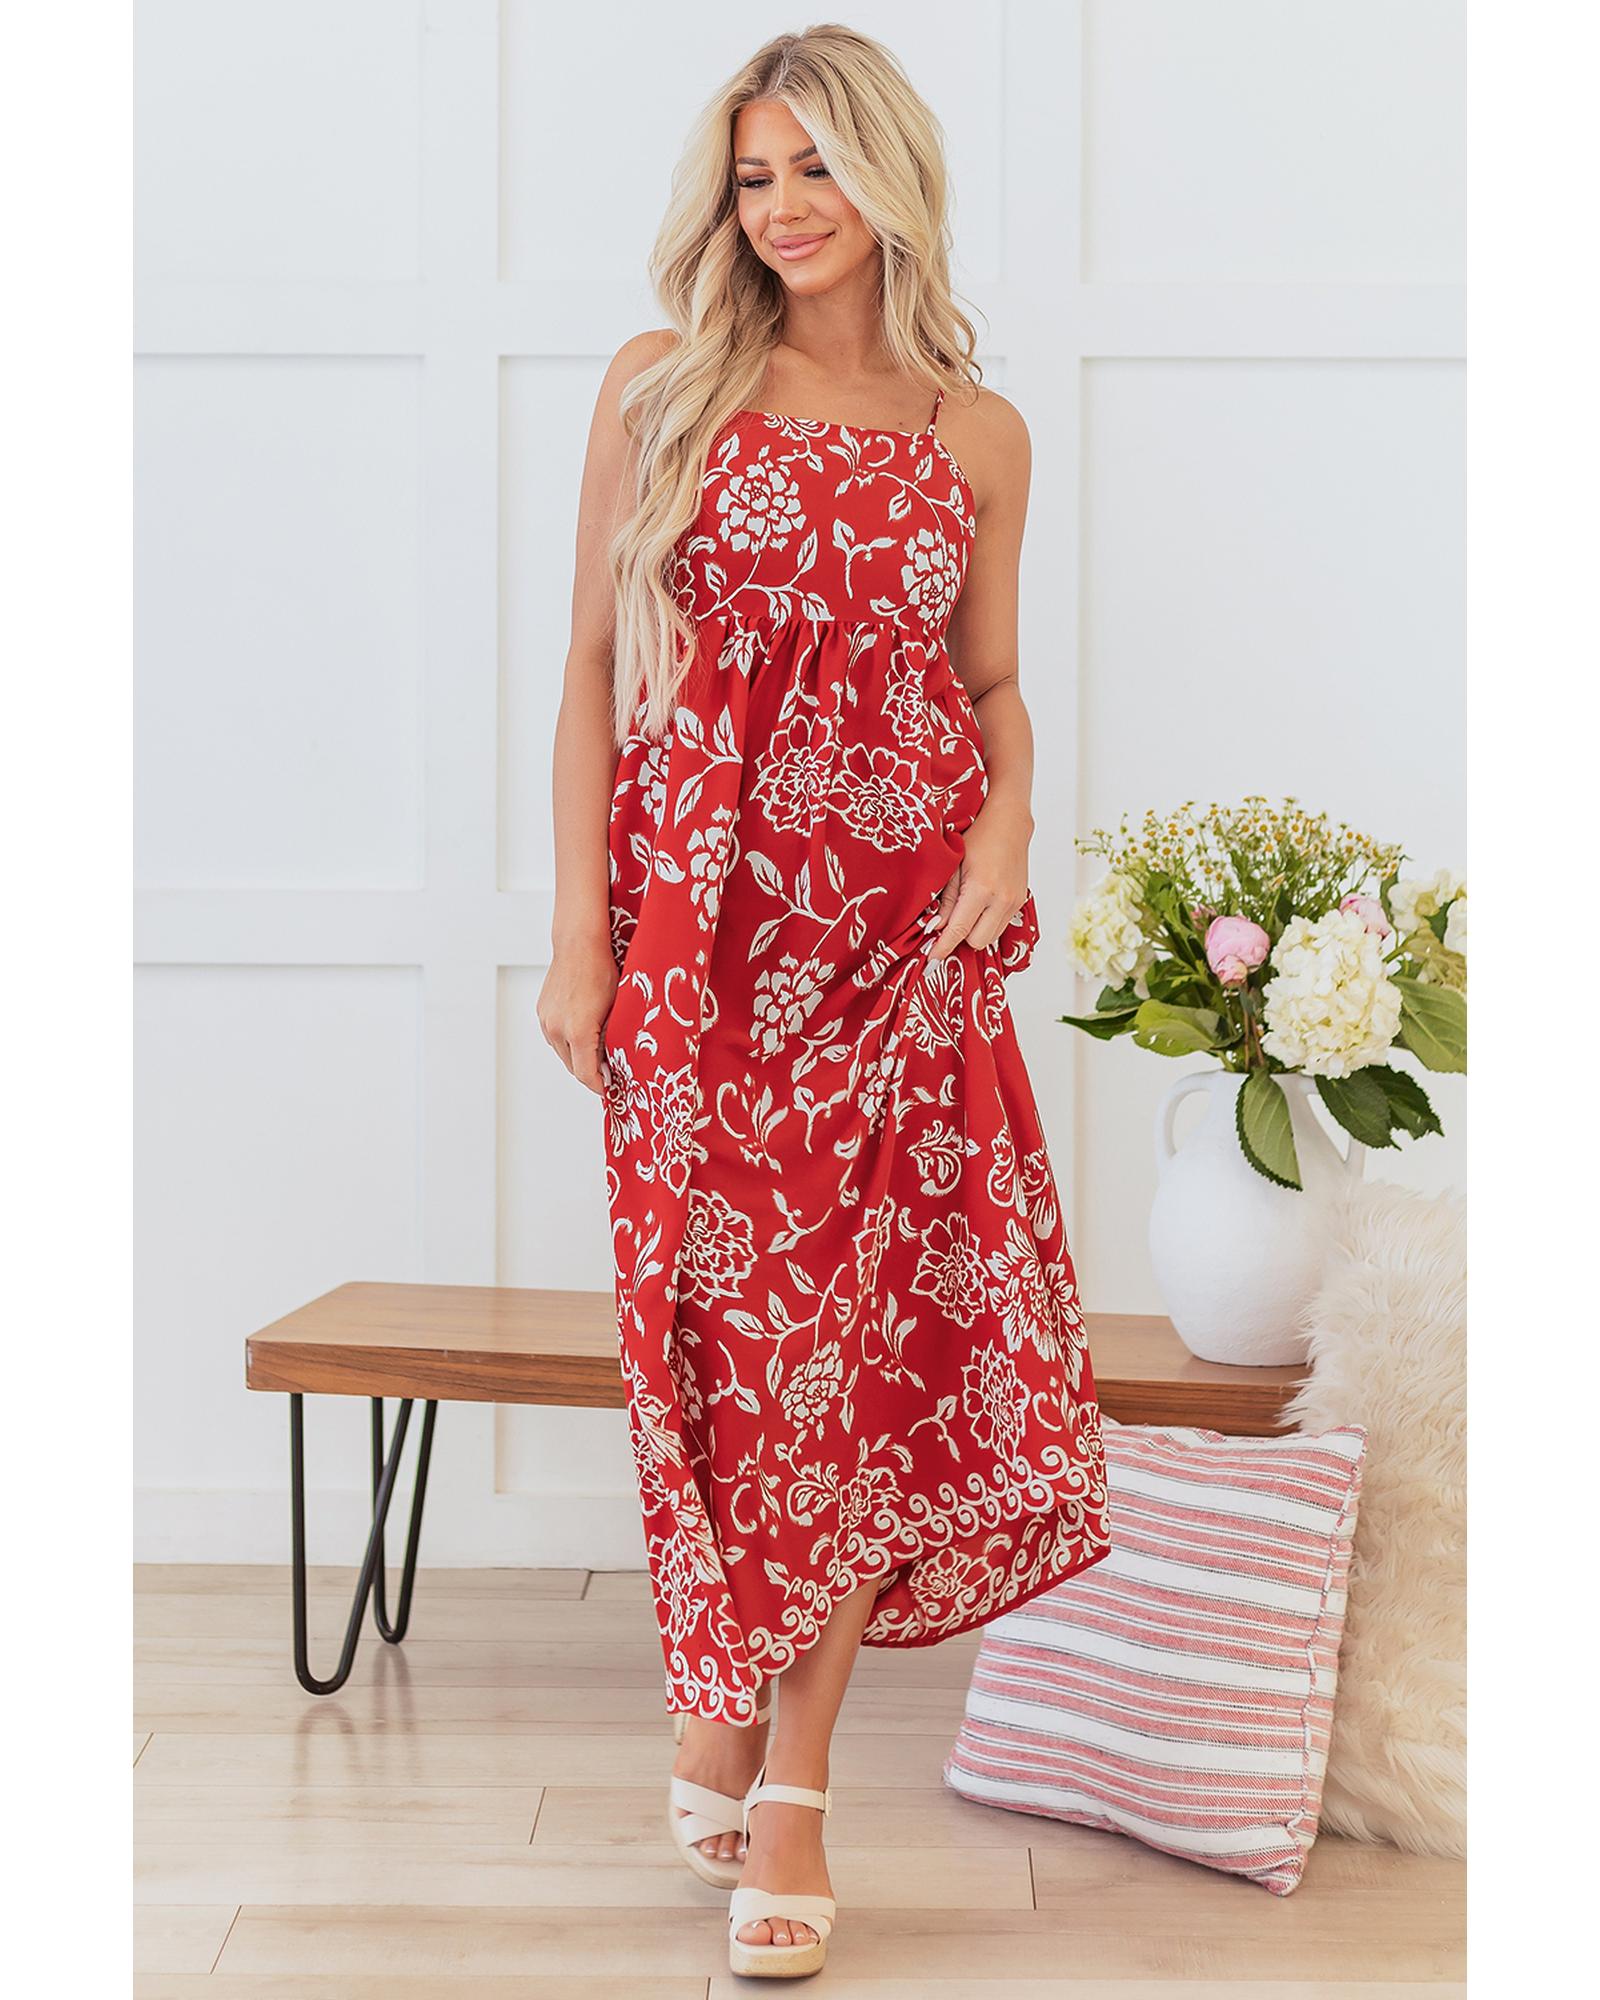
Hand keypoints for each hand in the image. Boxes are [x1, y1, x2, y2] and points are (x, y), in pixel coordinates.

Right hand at [537, 935, 617, 1093]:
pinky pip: (556, 1038)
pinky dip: (569, 1042)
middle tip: (609, 1073)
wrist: (579, 946)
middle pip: (573, 1067)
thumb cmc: (603, 972)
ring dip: (578, 1057)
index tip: (609, 1091)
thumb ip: (612, 1040)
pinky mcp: (542, 1013)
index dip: (599, 1086)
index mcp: (578, 1031)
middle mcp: (557, 1029)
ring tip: (598, 1050)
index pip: (586, 1074)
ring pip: (563, 1053)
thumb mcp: (617, 1009)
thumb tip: (611, 1063)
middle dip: (591, 1073)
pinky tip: (584, 1032)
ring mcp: (546, 1021)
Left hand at [928, 802, 1032, 959]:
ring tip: (963, 913)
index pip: (959, 931)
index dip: (943, 948)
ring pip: (990, 937)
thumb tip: (934, 928)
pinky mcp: (1020, 902)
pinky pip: (1000, 926)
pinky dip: (986, 924)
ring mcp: (1014, 902)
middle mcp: (1002, 900)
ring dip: (974, 932)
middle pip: (976, 942)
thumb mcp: (954, 866)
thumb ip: (945, 900)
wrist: (1009, 823)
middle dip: (959, 938)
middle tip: (946, 925)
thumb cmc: (978, 837)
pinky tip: (978, 908)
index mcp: (981, 889)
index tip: (931, 959)